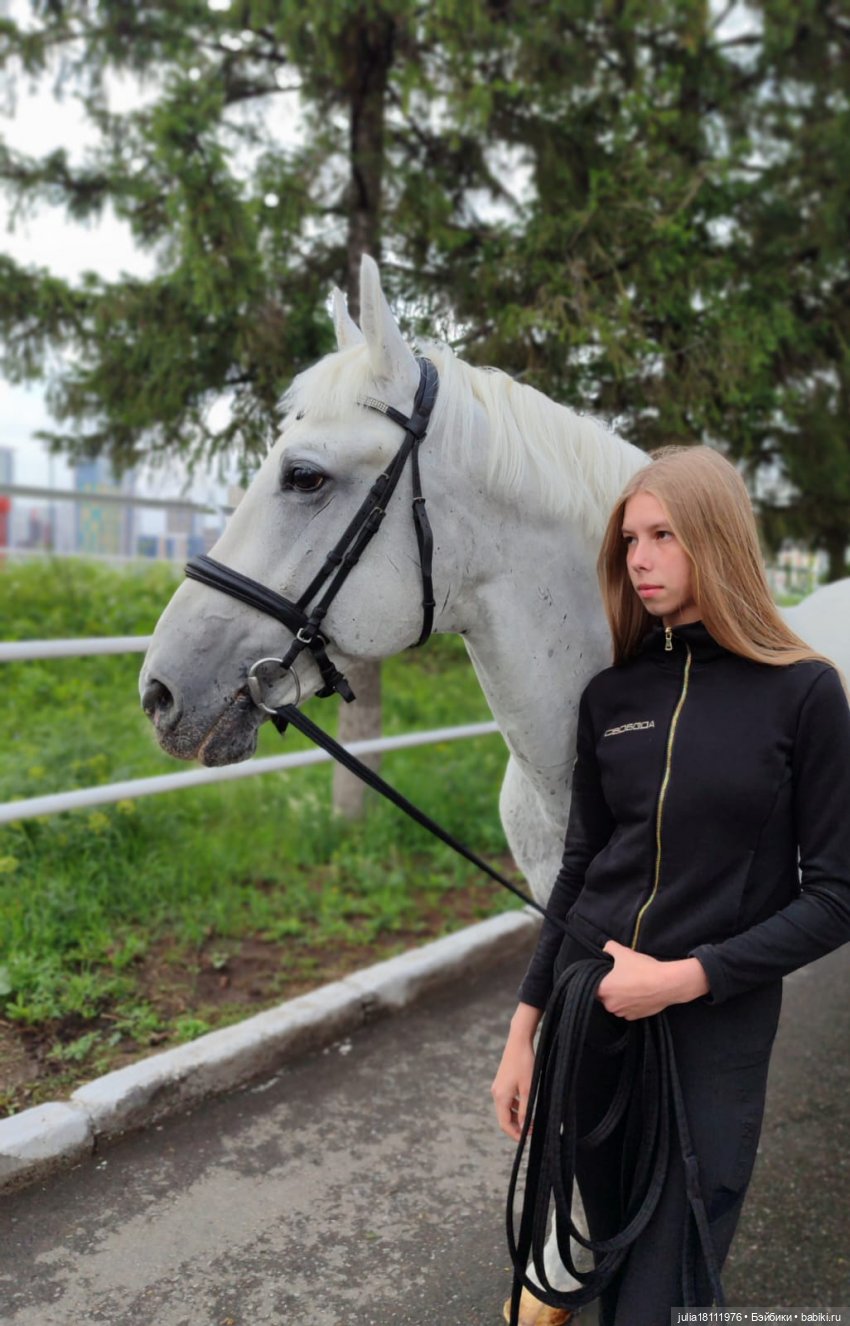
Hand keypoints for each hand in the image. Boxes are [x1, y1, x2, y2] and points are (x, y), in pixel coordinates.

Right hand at [491, 1004, 540, 1140]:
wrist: (519, 1042)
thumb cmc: (525, 1064)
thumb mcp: (528, 1089)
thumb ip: (525, 1110)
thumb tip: (523, 1127)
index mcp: (501, 1097)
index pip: (504, 1124)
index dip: (515, 1134)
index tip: (528, 1138)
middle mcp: (496, 1093)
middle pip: (504, 1118)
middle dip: (517, 1126)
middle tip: (533, 1129)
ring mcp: (498, 1087)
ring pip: (506, 1109)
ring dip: (517, 1117)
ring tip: (532, 1118)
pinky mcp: (501, 1082)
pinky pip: (507, 1100)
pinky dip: (516, 1106)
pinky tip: (527, 1104)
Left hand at [596, 940, 709, 1019]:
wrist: (666, 984)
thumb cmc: (642, 968)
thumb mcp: (624, 953)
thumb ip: (610, 948)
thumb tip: (605, 947)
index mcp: (603, 991)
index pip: (594, 987)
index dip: (601, 981)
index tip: (608, 976)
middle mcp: (610, 1005)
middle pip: (605, 997)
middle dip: (611, 989)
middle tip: (622, 978)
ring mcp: (624, 1013)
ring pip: (617, 1005)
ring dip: (621, 998)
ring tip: (632, 986)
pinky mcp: (636, 1017)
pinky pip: (629, 1011)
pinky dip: (632, 1004)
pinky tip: (639, 994)